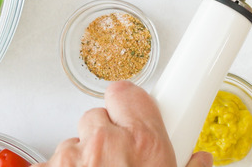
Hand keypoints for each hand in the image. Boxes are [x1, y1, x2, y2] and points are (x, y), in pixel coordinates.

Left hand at [35, 81, 212, 166]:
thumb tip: (201, 162)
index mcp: (143, 143)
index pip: (126, 93)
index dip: (129, 104)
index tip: (134, 111)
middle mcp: (103, 145)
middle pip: (97, 118)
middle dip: (106, 135)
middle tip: (119, 161)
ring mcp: (68, 162)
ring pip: (71, 144)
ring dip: (82, 160)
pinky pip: (50, 166)